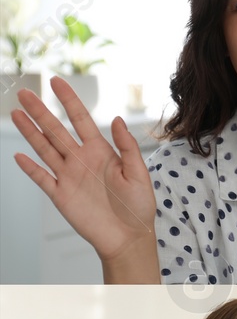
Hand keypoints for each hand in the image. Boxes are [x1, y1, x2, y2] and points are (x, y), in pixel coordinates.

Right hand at [10, 78, 156, 261]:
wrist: (129, 238)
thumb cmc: (139, 207)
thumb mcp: (139, 174)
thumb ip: (128, 147)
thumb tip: (117, 119)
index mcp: (101, 152)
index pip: (81, 120)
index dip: (69, 100)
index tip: (56, 81)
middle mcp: (82, 160)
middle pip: (56, 130)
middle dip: (40, 111)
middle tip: (24, 92)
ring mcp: (69, 177)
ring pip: (44, 149)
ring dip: (30, 132)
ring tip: (16, 113)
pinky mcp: (61, 195)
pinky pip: (42, 178)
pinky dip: (30, 168)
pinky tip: (19, 156)